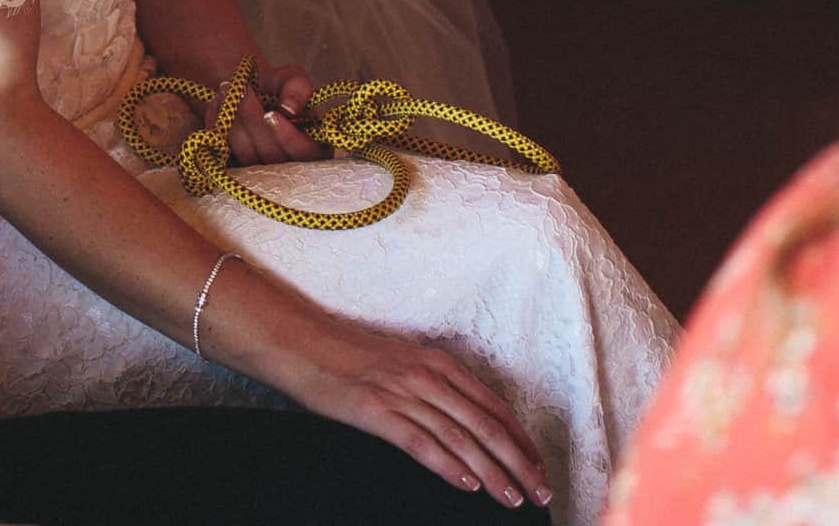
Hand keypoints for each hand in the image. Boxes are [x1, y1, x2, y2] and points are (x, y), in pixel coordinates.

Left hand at [224, 61, 321, 165]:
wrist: (246, 94)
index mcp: (313, 146)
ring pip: (246, 154)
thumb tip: (290, 108)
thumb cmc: (276, 89)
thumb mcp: (292, 79)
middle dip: (253, 119)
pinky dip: (218, 126)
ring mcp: (261, 172)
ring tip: (226, 89)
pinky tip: (218, 103)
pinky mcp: (236, 170)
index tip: (270, 113)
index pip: (306, 154)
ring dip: (233, 119)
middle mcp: (289, 166)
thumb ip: (297, 88)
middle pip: (272, 155)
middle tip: (242, 89)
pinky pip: (224, 154)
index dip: (288, 137)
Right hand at [271, 303, 551, 508]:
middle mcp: (427, 376)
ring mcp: (402, 393)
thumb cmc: (346, 354)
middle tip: (539, 490)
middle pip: (486, 425)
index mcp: (438, 363)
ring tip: (512, 498)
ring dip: (493, 472)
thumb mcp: (400, 362)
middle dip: (519, 462)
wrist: (299, 341)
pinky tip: (468, 485)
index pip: (494, 406)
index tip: (538, 465)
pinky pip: (422, 443)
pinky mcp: (376, 411)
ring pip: (461, 438)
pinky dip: (449, 466)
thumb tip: (460, 421)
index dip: (522, 439)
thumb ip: (432, 386)